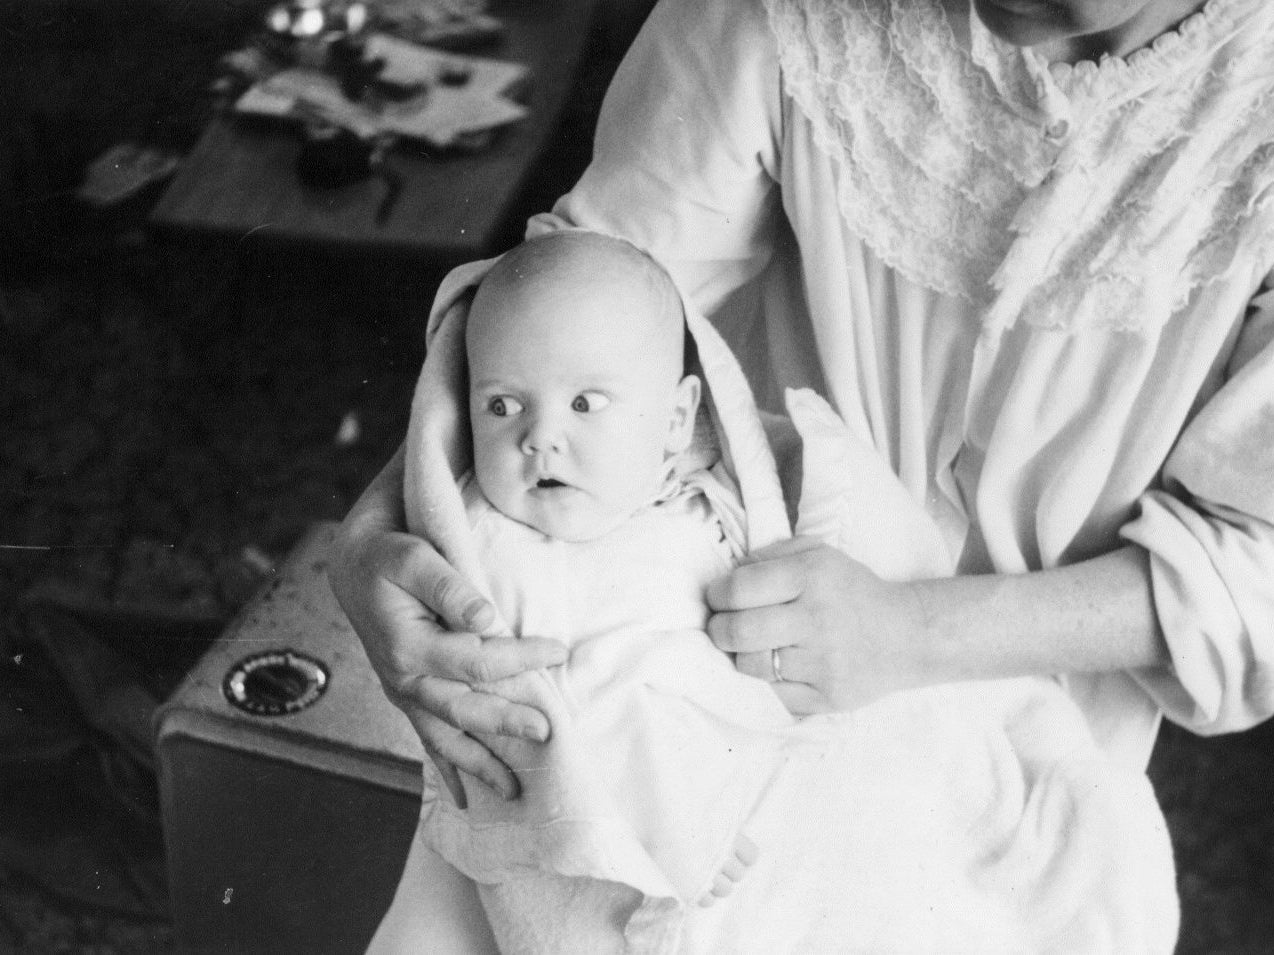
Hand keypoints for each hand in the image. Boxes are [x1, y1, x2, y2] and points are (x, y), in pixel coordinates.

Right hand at [328, 453, 567, 805]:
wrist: (352, 562)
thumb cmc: (388, 554)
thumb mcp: (414, 556)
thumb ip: (450, 587)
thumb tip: (487, 619)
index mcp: (407, 645)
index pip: (476, 659)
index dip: (520, 658)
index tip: (557, 652)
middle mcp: (402, 677)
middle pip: (462, 709)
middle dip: (505, 724)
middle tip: (546, 734)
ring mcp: (402, 691)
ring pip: (444, 736)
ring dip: (478, 764)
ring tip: (513, 793)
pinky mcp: (406, 694)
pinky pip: (428, 738)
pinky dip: (447, 768)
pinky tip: (465, 797)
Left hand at [706, 537, 927, 714]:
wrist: (908, 635)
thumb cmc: (852, 591)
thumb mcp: (818, 554)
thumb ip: (772, 554)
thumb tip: (730, 574)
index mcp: (811, 576)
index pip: (739, 589)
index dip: (716, 595)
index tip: (717, 599)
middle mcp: (816, 618)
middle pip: (738, 631)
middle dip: (718, 630)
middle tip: (722, 627)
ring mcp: (823, 663)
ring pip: (751, 667)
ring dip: (738, 658)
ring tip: (747, 649)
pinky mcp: (827, 698)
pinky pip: (772, 697)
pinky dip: (762, 684)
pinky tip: (770, 670)